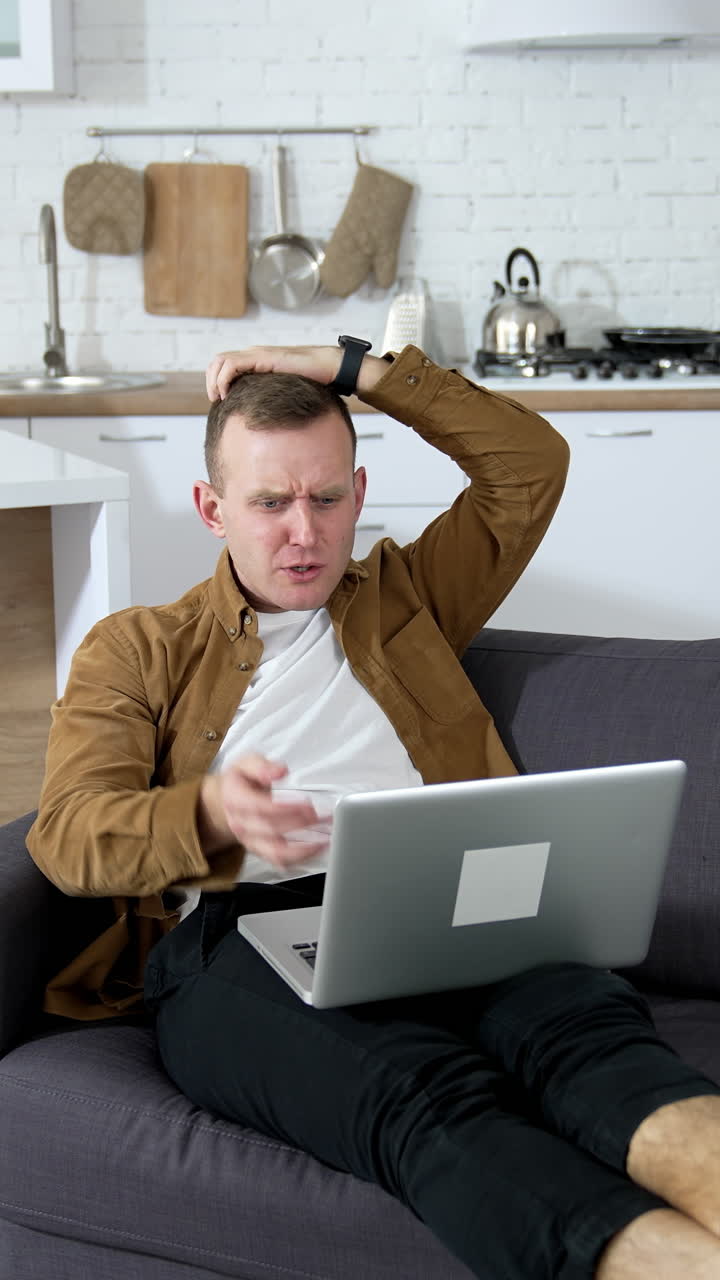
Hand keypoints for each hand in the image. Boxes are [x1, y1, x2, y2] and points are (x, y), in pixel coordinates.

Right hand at [198, 754, 329, 869]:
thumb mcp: (247, 763)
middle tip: (323, 815)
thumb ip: (262, 766)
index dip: (285, 807)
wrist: (227, 800)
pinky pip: (280, 860)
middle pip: (272, 829)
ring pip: (276, 851)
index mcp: (236, 800)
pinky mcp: (260, 851)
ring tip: (326, 838)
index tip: (307, 803)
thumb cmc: (242, 780)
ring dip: (304, 847)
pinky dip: (300, 857)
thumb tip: (279, 771)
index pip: (260, 807)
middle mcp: (241, 824)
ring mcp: (251, 840)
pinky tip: (317, 848)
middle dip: (300, 823)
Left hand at [206, 345, 342, 401]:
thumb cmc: (313, 380)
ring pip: (220, 361)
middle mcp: (253, 354)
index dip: (216, 381)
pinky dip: (224, 379)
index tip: (220, 401)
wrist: (329, 367)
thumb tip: (264, 416)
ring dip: (214, 380)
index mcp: (257, 360)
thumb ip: (271, 396)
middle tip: (215, 400)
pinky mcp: (262, 358)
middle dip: (210, 380)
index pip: (225, 365)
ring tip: (219, 398)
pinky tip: (227, 394)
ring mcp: (257, 354)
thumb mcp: (285, 390)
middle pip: (218, 361)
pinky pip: (232, 365)